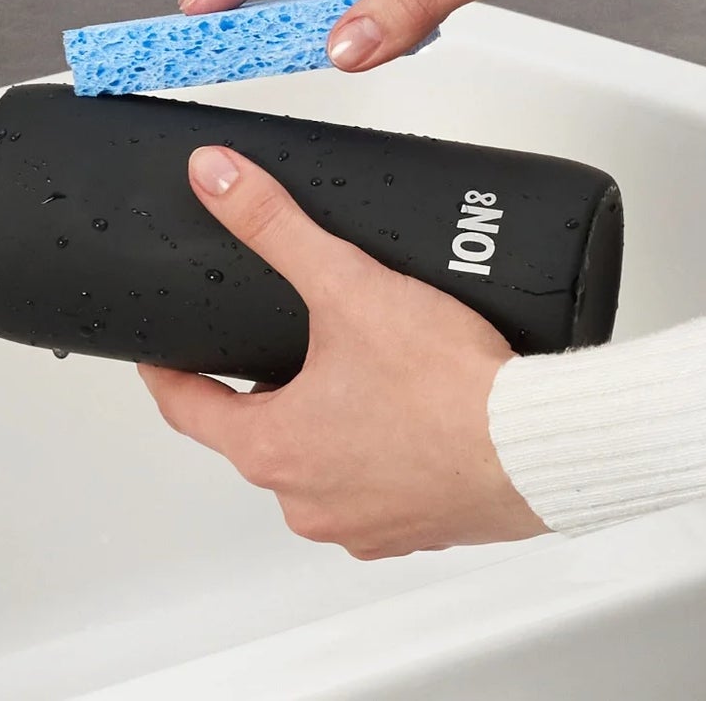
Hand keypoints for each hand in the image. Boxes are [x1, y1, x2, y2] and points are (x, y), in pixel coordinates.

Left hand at [140, 146, 545, 557]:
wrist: (544, 447)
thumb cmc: (452, 389)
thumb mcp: (346, 285)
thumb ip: (274, 226)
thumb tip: (216, 179)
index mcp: (276, 452)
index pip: (188, 410)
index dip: (170, 372)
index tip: (161, 354)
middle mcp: (311, 501)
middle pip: (256, 436)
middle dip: (259, 389)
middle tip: (267, 342)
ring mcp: (367, 523)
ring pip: (318, 465)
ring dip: (322, 422)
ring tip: (345, 368)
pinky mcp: (420, 526)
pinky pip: (376, 486)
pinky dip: (377, 450)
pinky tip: (401, 411)